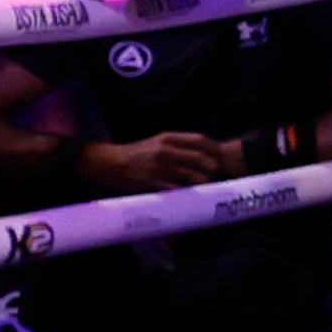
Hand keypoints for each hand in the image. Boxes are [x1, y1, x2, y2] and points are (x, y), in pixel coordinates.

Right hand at [84, 131, 237, 194]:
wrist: (111, 162)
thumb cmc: (138, 153)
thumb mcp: (158, 141)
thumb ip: (178, 145)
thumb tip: (203, 152)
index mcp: (168, 138)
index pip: (200, 140)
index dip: (214, 150)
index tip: (220, 158)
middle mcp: (166, 150)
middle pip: (201, 158)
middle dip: (211, 168)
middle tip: (214, 175)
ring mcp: (160, 166)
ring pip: (192, 175)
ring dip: (201, 182)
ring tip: (203, 186)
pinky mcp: (153, 181)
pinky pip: (177, 188)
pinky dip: (185, 191)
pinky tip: (188, 193)